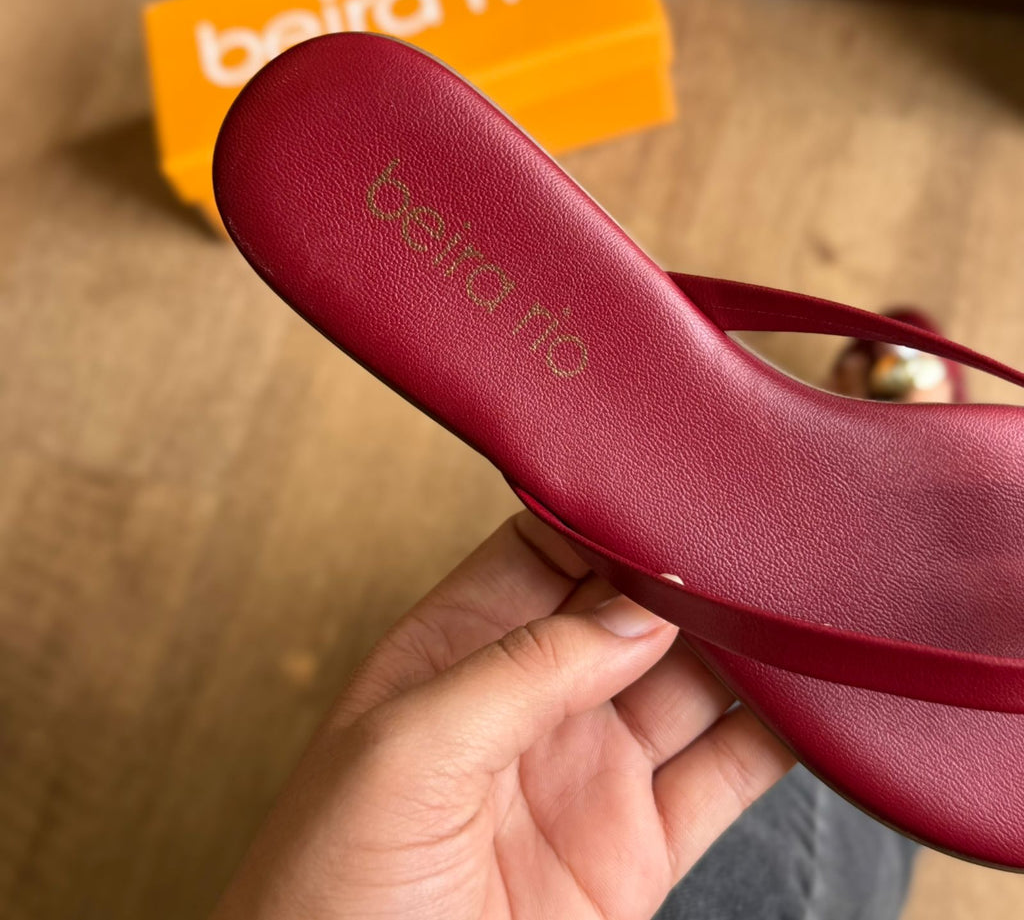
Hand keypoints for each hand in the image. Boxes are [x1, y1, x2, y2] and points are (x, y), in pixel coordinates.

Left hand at [211, 512, 793, 919]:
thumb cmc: (328, 889)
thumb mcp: (403, 752)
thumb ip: (521, 670)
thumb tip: (637, 610)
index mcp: (455, 655)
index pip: (542, 553)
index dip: (603, 520)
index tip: (670, 491)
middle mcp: (529, 703)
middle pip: (626, 611)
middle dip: (688, 573)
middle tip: (758, 533)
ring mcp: (588, 772)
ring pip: (687, 682)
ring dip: (742, 646)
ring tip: (799, 600)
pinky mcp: (638, 850)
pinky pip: (723, 776)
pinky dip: (776, 738)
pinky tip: (814, 700)